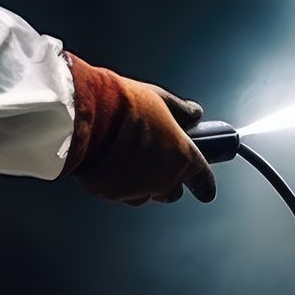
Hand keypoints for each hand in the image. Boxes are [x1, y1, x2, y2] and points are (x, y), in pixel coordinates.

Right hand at [63, 54, 215, 205]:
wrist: (87, 119)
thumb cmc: (125, 107)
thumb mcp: (160, 99)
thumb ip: (181, 110)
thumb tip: (194, 113)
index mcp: (182, 158)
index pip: (203, 180)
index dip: (205, 186)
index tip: (206, 189)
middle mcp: (162, 180)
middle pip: (172, 192)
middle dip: (169, 180)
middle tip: (159, 160)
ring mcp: (136, 190)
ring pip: (145, 195)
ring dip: (143, 183)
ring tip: (130, 159)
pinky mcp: (110, 194)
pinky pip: (120, 192)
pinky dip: (120, 182)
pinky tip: (111, 162)